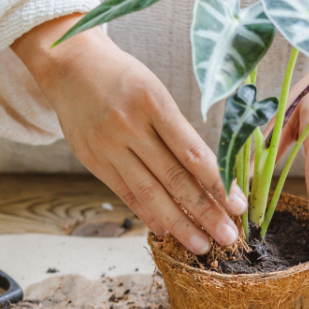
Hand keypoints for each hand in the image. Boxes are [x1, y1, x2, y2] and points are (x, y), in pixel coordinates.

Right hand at [14, 17, 245, 253]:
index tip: (238, 206)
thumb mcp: (155, 91)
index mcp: (154, 103)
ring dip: (179, 224)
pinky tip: (166, 230)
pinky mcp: (93, 160)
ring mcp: (109, 146)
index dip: (218, 184)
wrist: (70, 64)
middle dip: (205, 212)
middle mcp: (131, 127)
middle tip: (228, 237)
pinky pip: (126, 192)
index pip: (193, 153)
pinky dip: (147, 213)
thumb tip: (211, 175)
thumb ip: (178, 131)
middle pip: (175, 178)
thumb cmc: (124, 77)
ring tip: (201, 245)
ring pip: (150, 192)